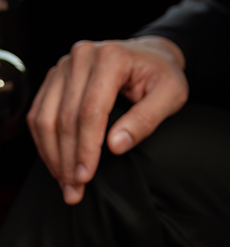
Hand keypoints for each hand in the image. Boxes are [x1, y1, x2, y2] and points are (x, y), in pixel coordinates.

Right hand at [27, 35, 188, 203]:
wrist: (152, 55)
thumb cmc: (163, 76)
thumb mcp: (172, 95)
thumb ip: (147, 119)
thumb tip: (115, 146)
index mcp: (112, 57)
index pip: (90, 110)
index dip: (86, 147)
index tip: (86, 177)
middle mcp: (82, 56)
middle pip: (65, 116)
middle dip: (68, 159)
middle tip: (73, 191)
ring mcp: (64, 65)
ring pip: (46, 117)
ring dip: (52, 155)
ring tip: (65, 183)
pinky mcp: (54, 76)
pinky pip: (39, 113)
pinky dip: (44, 142)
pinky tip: (57, 163)